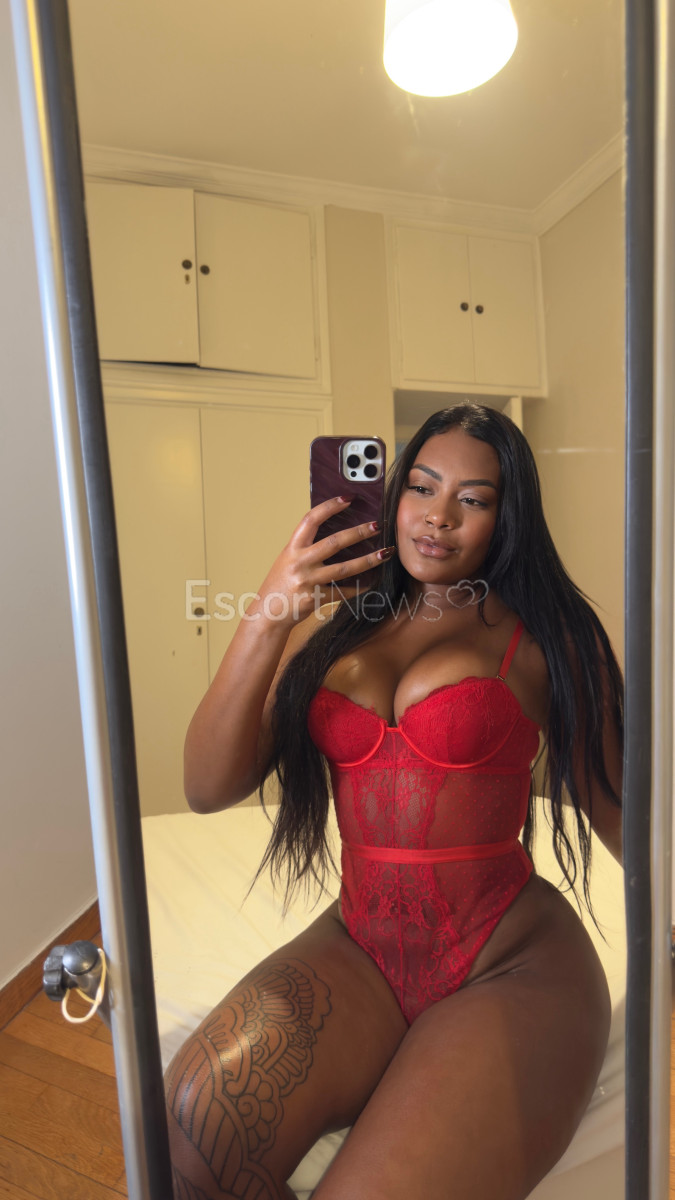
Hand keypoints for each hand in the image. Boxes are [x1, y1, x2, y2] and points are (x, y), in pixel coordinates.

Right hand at [247, 497, 394, 625]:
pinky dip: (358, 588)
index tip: (348, 498)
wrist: (267, 614)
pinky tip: (372, 583)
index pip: (311, 519)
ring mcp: (307, 581)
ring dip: (367, 560)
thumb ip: (307, 548)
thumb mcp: (288, 560)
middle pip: (333, 542)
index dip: (329, 507)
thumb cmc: (281, 585)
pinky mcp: (315, 598)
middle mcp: (299, 562)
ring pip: (343, 568)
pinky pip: (342, 592)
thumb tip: (339, 534)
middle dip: (358, 532)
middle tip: (377, 526)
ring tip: (385, 553)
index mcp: (292, 548)